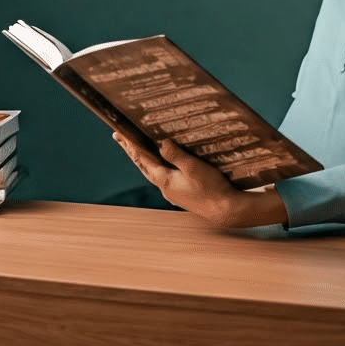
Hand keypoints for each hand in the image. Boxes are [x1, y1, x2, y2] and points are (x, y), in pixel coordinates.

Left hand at [112, 132, 287, 228]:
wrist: (226, 211)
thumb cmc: (212, 189)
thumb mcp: (194, 168)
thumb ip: (176, 155)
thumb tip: (161, 143)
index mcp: (164, 180)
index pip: (142, 159)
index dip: (130, 145)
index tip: (119, 134)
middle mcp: (165, 188)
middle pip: (143, 165)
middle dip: (131, 150)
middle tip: (119, 137)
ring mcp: (173, 192)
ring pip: (152, 171)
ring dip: (143, 158)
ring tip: (136, 148)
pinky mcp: (182, 194)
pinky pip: (163, 176)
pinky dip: (156, 165)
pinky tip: (162, 163)